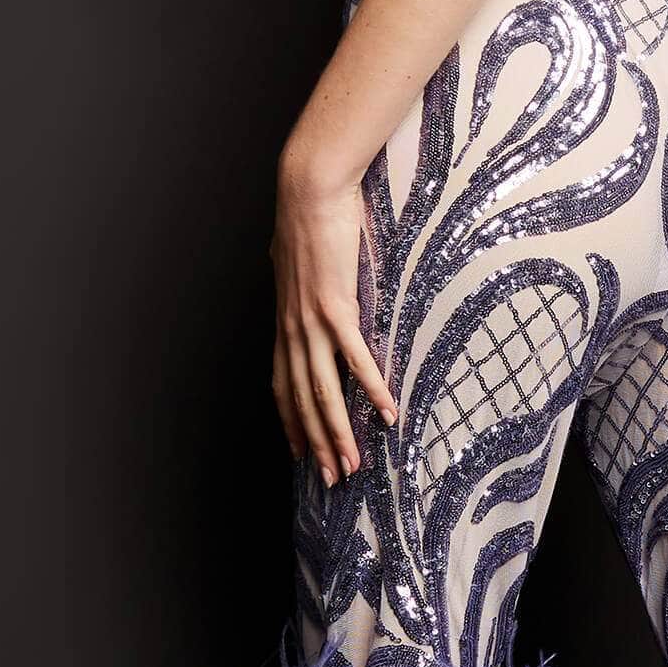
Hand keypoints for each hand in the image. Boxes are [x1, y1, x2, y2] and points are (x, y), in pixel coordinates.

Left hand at [270, 148, 398, 481]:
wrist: (309, 188)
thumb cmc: (308, 217)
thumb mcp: (297, 258)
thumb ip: (302, 280)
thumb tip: (303, 276)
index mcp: (284, 321)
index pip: (282, 385)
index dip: (290, 423)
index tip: (298, 453)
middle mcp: (292, 328)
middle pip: (302, 400)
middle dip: (315, 443)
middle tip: (330, 478)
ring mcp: (312, 321)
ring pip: (323, 391)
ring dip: (338, 433)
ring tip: (351, 464)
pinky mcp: (336, 307)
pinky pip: (355, 359)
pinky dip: (370, 389)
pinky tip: (385, 413)